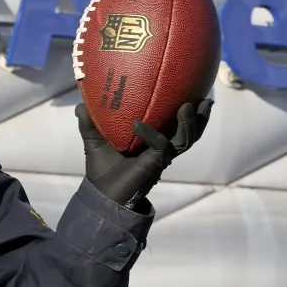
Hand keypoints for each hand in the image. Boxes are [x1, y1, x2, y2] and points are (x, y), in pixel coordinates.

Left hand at [76, 98, 212, 205]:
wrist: (101, 195)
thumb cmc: (101, 170)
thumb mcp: (94, 141)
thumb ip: (90, 121)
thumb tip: (80, 103)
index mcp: (154, 142)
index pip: (175, 125)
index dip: (187, 112)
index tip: (193, 91)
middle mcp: (162, 150)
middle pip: (190, 132)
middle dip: (200, 118)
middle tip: (206, 99)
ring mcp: (160, 158)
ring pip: (185, 140)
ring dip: (189, 123)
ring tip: (188, 106)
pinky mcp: (154, 166)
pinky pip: (161, 147)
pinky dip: (152, 135)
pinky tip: (138, 125)